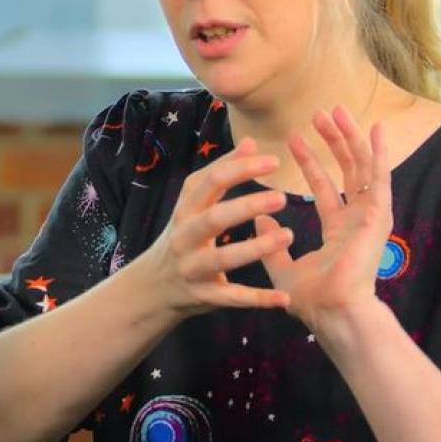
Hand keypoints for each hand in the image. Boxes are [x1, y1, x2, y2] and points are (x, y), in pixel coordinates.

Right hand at [139, 137, 294, 317]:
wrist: (152, 286)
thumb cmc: (183, 235)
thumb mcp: (194, 203)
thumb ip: (221, 173)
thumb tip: (250, 142)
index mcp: (185, 209)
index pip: (211, 181)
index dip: (241, 169)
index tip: (274, 160)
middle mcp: (184, 237)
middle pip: (214, 218)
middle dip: (246, 206)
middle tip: (282, 196)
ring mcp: (192, 267)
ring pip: (223, 258)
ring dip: (256, 248)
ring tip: (288, 236)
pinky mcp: (203, 295)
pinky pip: (232, 298)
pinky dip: (258, 299)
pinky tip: (284, 298)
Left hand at [258, 106, 393, 334]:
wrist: (333, 312)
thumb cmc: (312, 299)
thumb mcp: (283, 266)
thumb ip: (272, 241)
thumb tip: (261, 217)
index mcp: (339, 232)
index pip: (326, 188)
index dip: (311, 163)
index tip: (293, 139)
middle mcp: (357, 220)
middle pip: (348, 171)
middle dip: (334, 142)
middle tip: (321, 114)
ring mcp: (370, 217)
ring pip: (363, 168)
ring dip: (351, 139)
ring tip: (338, 112)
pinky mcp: (378, 216)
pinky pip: (381, 178)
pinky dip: (380, 153)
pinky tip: (377, 130)